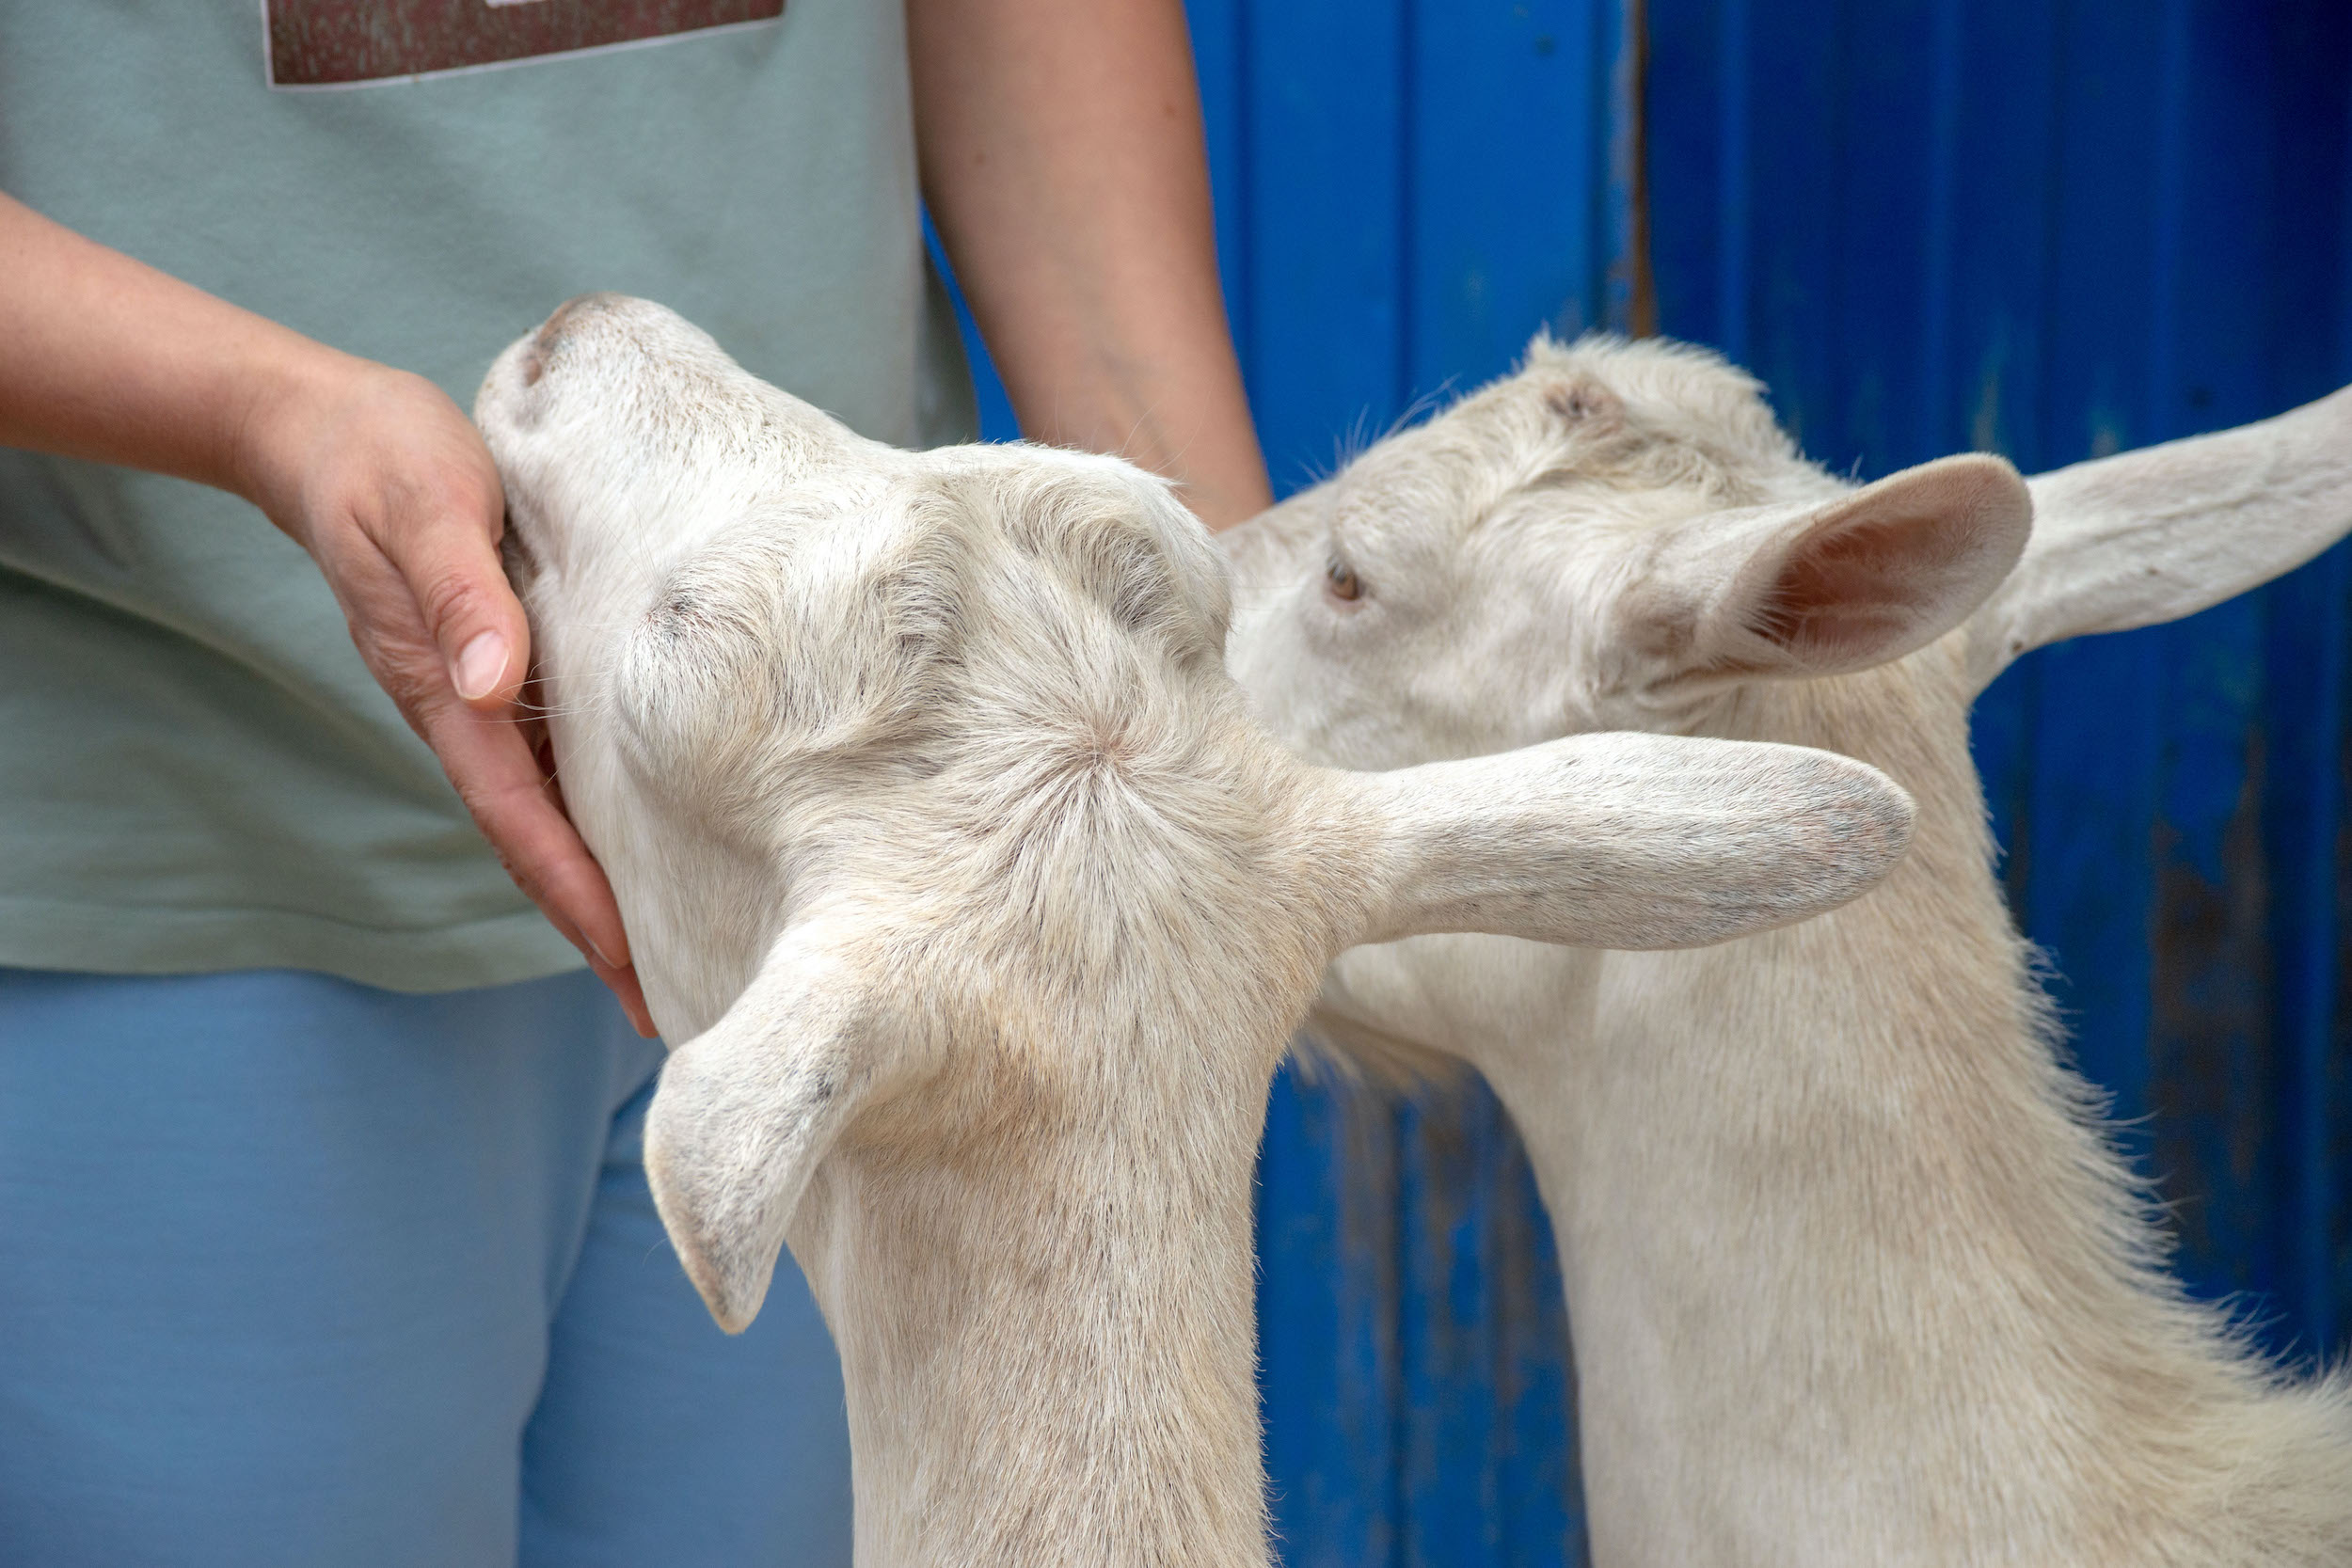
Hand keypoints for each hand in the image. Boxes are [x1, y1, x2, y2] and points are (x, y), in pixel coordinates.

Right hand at [239, 356, 656, 1035]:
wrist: (336, 429)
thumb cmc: (384, 463)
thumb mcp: (425, 512)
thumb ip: (458, 594)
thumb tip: (491, 684)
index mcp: (447, 696)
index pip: (520, 821)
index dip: (574, 896)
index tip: (625, 963)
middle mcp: (471, 715)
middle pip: (540, 845)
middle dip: (599, 927)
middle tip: (670, 1005)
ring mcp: (489, 699)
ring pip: (553, 814)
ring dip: (605, 884)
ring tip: (675, 951)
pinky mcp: (512, 669)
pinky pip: (562, 764)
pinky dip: (602, 817)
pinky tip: (655, 844)